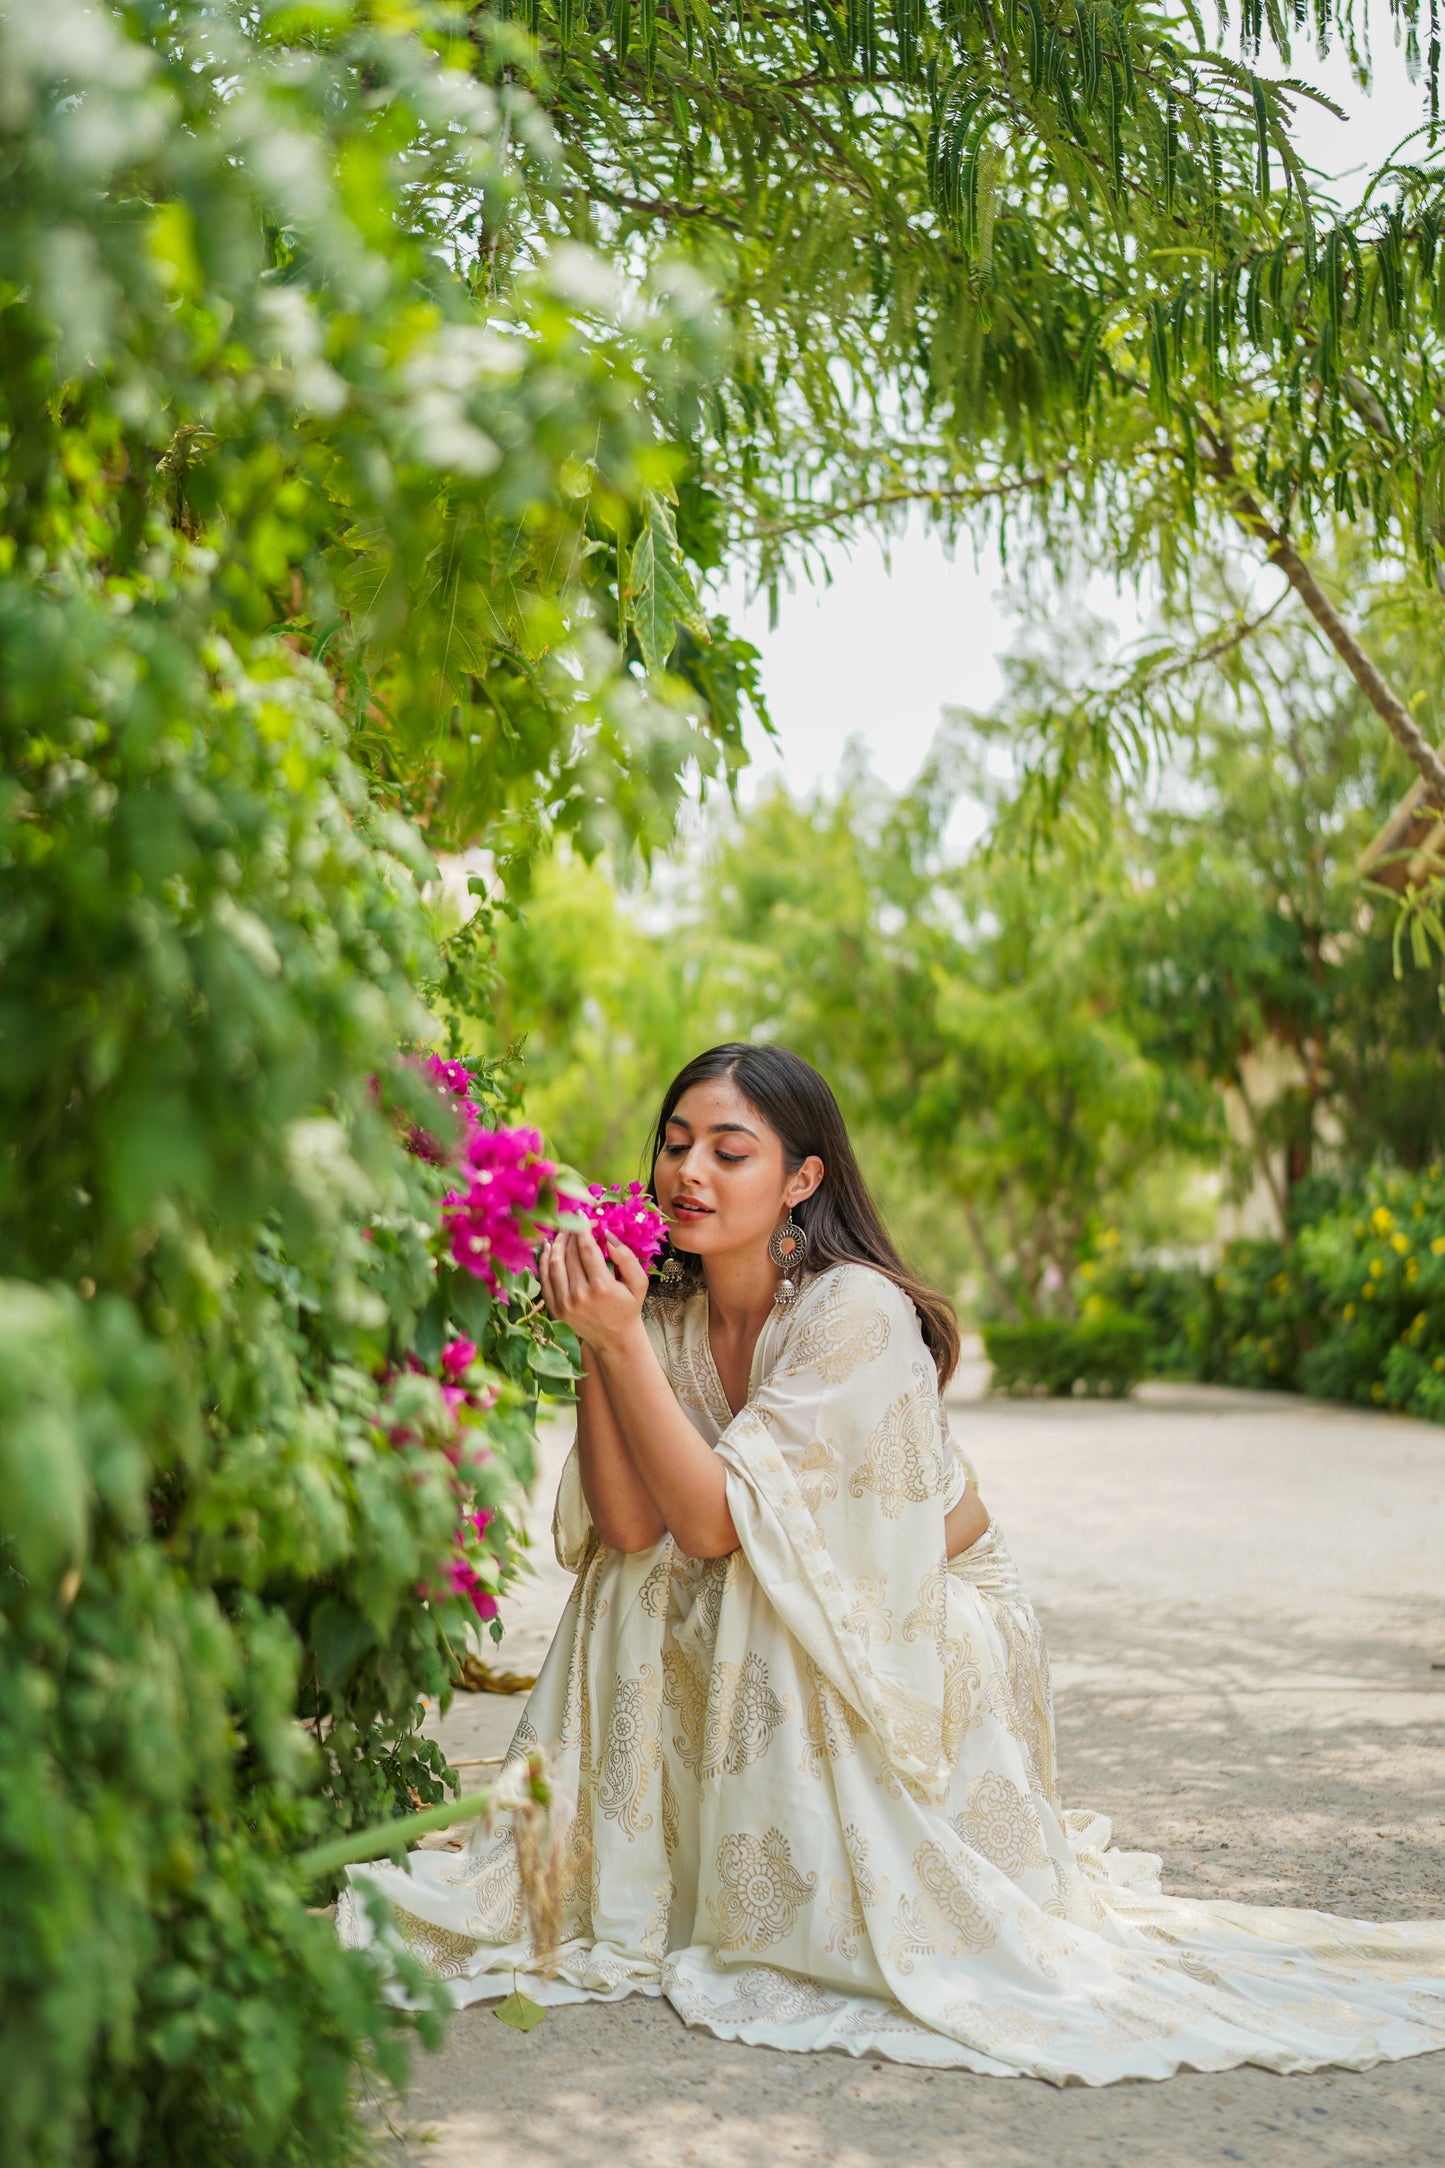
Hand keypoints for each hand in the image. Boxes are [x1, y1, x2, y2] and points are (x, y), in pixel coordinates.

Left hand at [538, 1225, 648, 1353]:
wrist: (615, 1338)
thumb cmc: (629, 1306)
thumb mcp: (639, 1282)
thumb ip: (627, 1258)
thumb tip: (608, 1235)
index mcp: (602, 1287)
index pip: (586, 1249)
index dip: (583, 1228)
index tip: (583, 1214)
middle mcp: (580, 1296)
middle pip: (569, 1254)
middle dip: (571, 1233)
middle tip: (574, 1221)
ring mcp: (565, 1304)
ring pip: (554, 1264)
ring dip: (556, 1244)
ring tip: (562, 1231)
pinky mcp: (555, 1310)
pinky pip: (545, 1280)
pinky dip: (544, 1261)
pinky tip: (548, 1248)